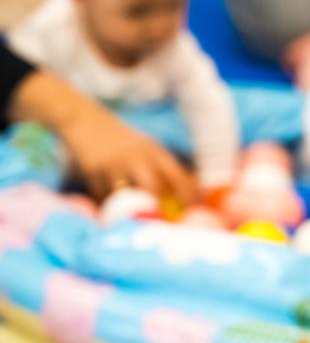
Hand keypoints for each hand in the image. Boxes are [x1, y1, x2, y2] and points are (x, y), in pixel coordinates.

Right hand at [60, 105, 194, 201]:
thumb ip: (161, 168)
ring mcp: (115, 164)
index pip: (178, 175)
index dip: (187, 195)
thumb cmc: (122, 142)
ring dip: (126, 210)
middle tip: (154, 220)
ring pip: (126, 197)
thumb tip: (186, 192)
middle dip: (156, 207)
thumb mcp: (146, 148)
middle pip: (153, 188)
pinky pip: (104, 198)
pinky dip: (106, 205)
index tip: (189, 211)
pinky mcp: (94, 171)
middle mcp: (137, 157)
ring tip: (126, 214)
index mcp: (154, 152)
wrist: (86, 122)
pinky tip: (106, 204)